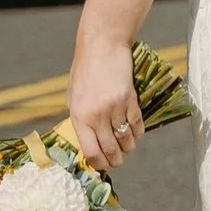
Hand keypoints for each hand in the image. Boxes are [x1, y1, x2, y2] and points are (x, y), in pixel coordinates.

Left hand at [69, 32, 144, 171]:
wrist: (102, 46)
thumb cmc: (84, 69)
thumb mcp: (73, 95)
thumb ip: (80, 117)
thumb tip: (87, 138)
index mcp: (79, 116)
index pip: (90, 152)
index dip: (98, 163)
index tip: (102, 165)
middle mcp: (97, 115)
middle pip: (110, 149)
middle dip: (115, 160)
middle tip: (118, 162)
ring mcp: (115, 108)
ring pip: (125, 138)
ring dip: (128, 147)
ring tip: (128, 149)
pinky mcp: (130, 99)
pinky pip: (136, 123)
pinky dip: (137, 132)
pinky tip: (136, 134)